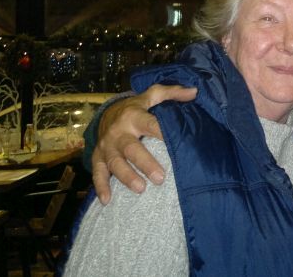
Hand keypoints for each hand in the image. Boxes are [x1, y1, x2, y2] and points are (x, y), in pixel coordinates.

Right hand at [91, 84, 196, 203]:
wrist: (106, 113)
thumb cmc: (136, 107)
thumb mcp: (152, 96)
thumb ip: (172, 93)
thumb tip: (194, 92)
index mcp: (133, 116)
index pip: (149, 124)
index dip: (161, 132)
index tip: (174, 142)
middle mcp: (118, 132)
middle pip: (131, 148)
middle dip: (145, 163)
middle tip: (160, 178)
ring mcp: (107, 146)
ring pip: (115, 163)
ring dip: (126, 177)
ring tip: (141, 189)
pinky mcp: (97, 158)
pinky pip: (97, 173)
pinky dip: (101, 186)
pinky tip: (106, 200)